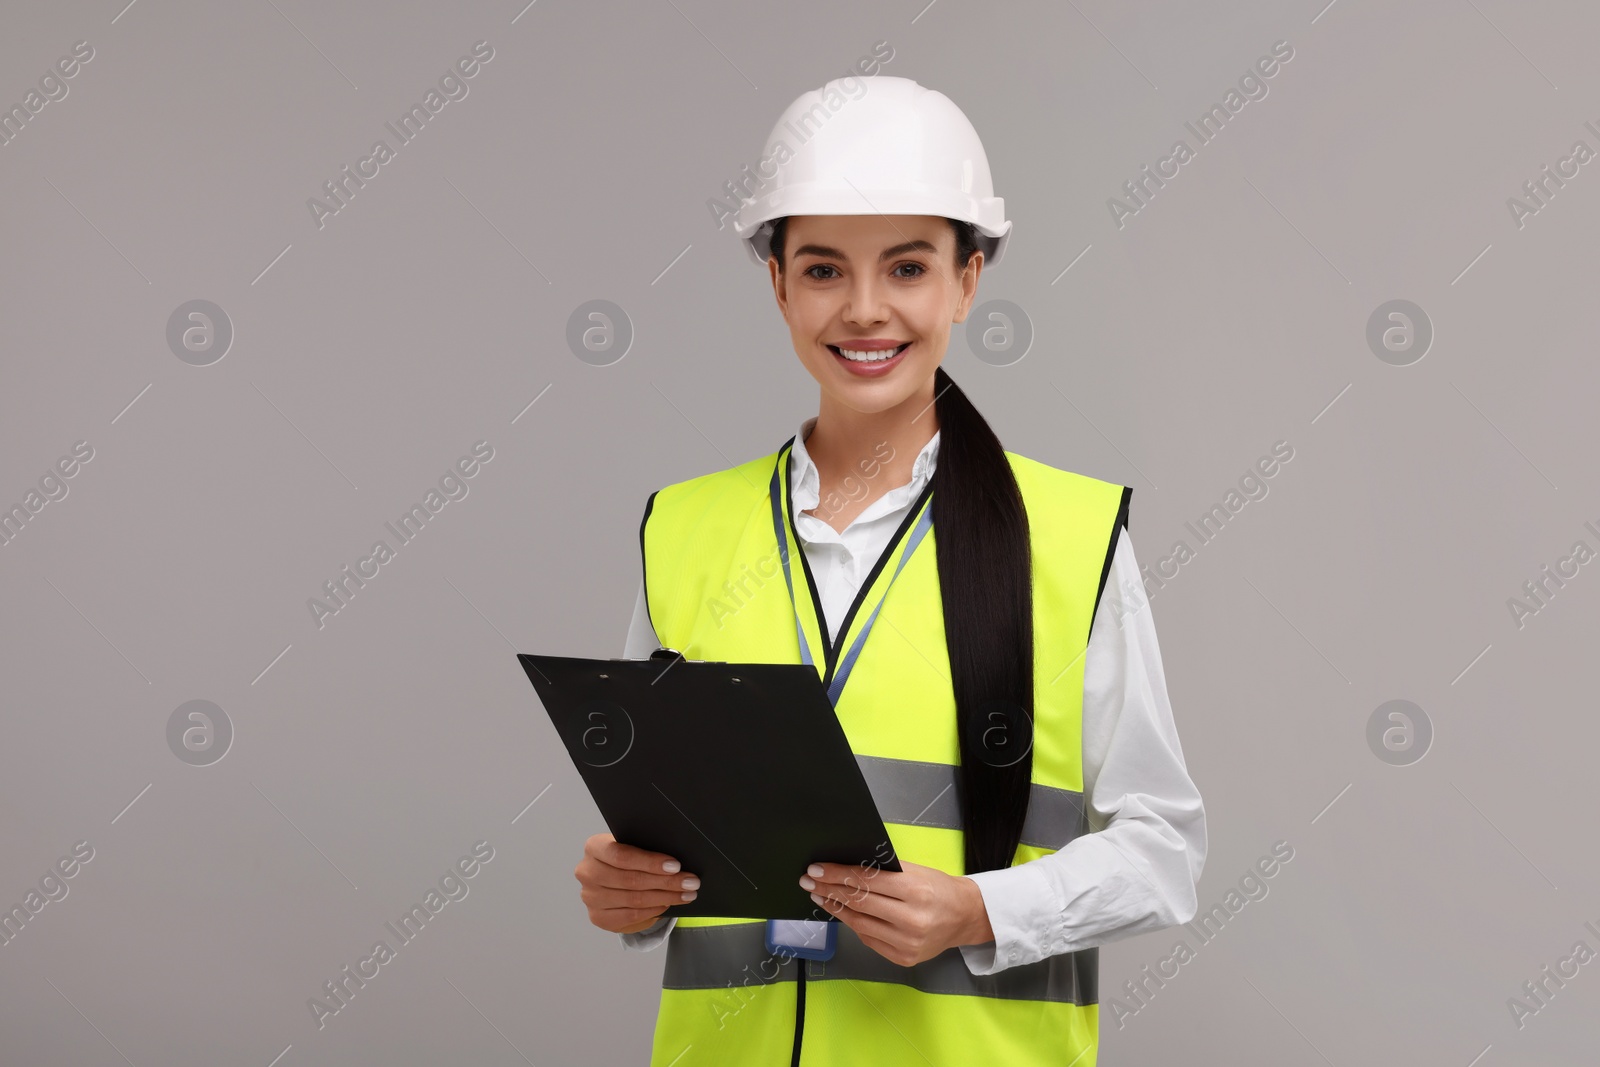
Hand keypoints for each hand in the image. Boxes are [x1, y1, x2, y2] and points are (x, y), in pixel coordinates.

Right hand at [575, 833, 699, 933]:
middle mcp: (587, 872)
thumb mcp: (632, 845)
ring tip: (687, 894)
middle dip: (666, 882)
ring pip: (634, 900)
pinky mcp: (598, 916)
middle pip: (631, 880)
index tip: (676, 866)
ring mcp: (590, 897)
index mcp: (594, 847)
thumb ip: (646, 848)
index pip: (622, 856)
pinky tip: (668, 904)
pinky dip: (653, 910)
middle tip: (691, 882)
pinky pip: (631, 916)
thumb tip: (676, 861)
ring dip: (665, 897)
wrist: (610, 877)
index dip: (650, 862)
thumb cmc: (627, 856)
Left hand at [800, 859, 993, 966]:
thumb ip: (883, 870)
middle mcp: (912, 919)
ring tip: (820, 896)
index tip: (817, 869)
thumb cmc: (938, 888)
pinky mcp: (904, 958)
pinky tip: (842, 912)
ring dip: (836, 908)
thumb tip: (844, 867)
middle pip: (860, 902)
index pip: (867, 880)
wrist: (964, 917)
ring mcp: (907, 943)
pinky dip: (853, 924)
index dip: (838, 874)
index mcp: (916, 891)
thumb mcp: (915, 871)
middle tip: (809, 881)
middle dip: (830, 889)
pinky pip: (869, 939)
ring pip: (860, 924)